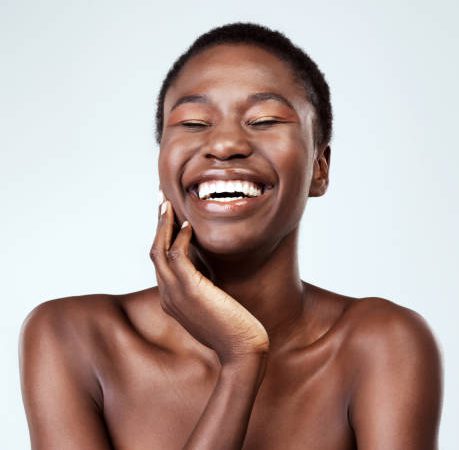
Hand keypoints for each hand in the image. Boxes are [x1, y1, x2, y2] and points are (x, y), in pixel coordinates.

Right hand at [150, 196, 269, 364]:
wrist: (242, 351)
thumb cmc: (233, 328)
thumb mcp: (212, 303)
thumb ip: (204, 287)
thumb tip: (208, 269)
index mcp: (172, 298)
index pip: (161, 261)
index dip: (162, 236)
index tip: (169, 216)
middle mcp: (167, 294)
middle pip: (154, 251)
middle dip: (158, 224)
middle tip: (161, 199)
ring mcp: (175, 293)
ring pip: (159, 250)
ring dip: (164, 224)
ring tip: (168, 202)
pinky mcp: (189, 290)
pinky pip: (177, 256)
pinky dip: (180, 237)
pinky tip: (189, 224)